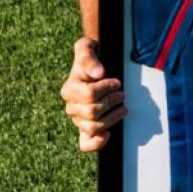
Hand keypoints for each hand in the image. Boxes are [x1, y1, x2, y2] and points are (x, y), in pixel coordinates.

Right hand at [60, 36, 127, 151]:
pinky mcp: (85, 128)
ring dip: (112, 118)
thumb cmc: (91, 54)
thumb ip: (88, 58)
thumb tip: (98, 73)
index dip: (106, 88)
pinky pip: (86, 144)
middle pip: (92, 113)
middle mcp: (71, 106)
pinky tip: (109, 134)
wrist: (96, 62)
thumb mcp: (86, 47)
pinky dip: (96, 143)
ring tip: (123, 108)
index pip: (89, 95)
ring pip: (93, 128)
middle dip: (112, 102)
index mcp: (69, 89)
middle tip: (123, 94)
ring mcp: (78, 119)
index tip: (117, 81)